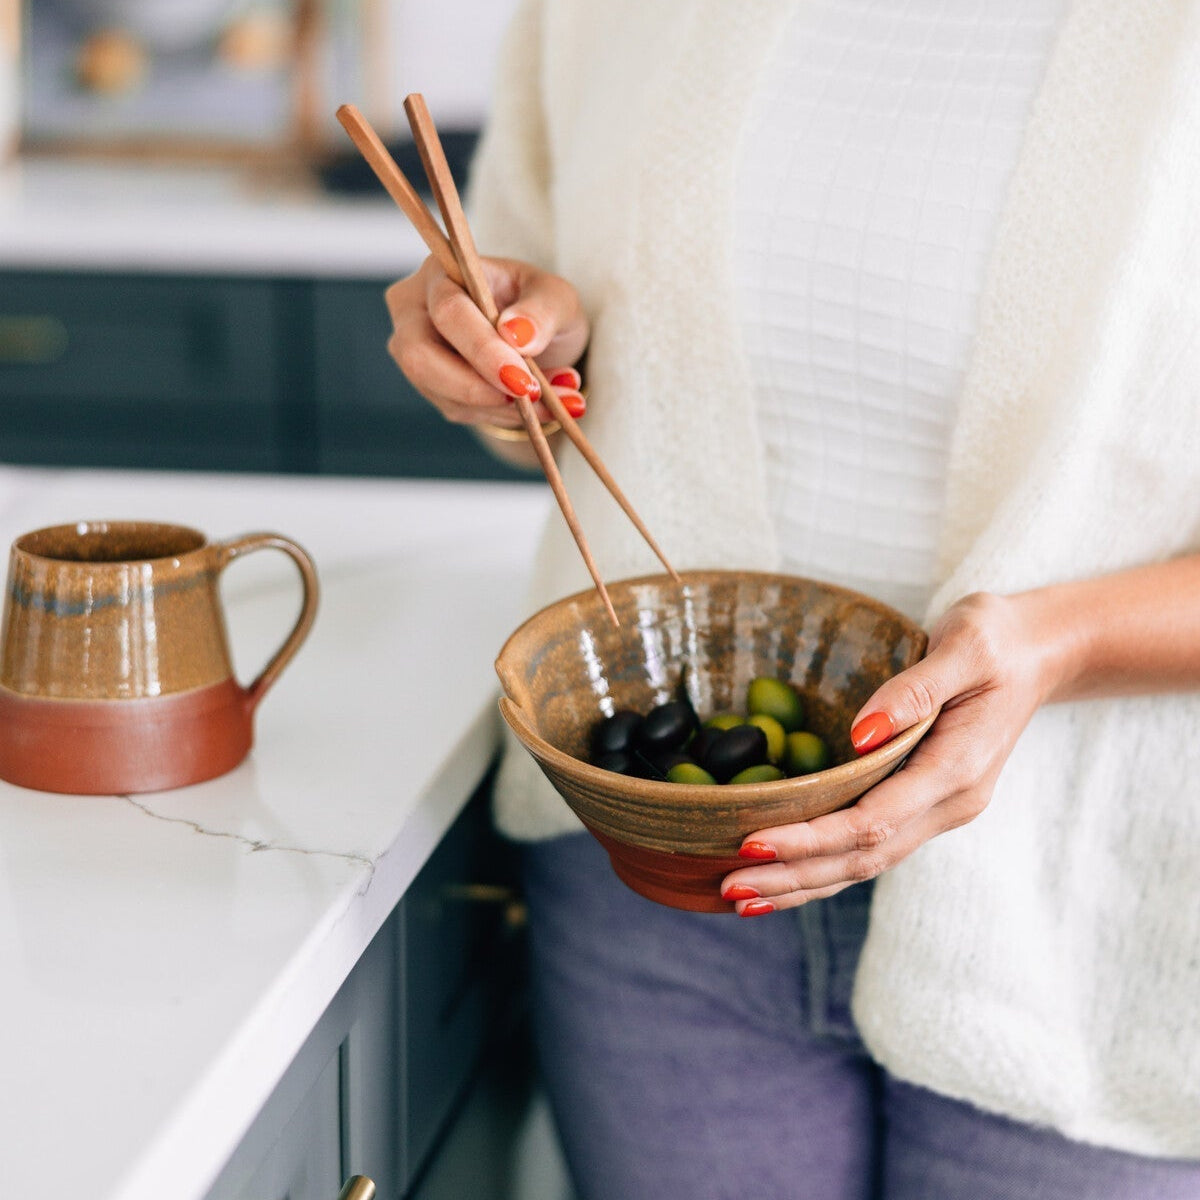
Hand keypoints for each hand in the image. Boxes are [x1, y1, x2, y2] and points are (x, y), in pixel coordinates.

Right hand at [385, 254, 589, 432]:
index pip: (449, 312)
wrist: (536, 336)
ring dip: (502, 408)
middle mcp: (415, 310)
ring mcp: (415, 352)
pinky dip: (504, 415)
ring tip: (554, 405)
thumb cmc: (539, 306)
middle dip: (478, 387)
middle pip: (421, 357)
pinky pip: (460, 411)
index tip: (522, 380)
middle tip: (528, 398)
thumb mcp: (556, 298)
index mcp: (441, 273)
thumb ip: (541, 311)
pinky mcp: (430, 387)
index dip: (482, 350)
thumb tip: (517, 334)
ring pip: (442, 393)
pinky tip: (540, 410)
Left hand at [720, 590, 1066, 915]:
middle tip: (728, 887)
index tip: (752, 842)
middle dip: (793, 875)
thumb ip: (914, 690)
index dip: (811, 838)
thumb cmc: (998, 640)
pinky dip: (822, 867)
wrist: (1039, 652)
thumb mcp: (965, 644)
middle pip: (862, 858)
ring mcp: (939, 811)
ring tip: (739, 897)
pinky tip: (782, 878)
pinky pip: (868, 847)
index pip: (872, 822)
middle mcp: (949, 804)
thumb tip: (859, 735)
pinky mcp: (924, 805)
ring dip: (802, 884)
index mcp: (957, 770)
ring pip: (864, 864)